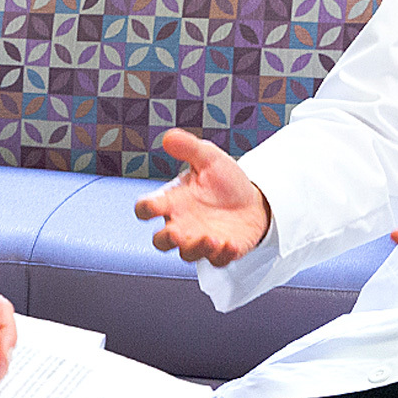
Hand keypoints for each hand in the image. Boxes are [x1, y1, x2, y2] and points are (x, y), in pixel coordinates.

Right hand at [134, 128, 270, 265]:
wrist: (253, 199)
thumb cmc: (223, 180)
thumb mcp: (208, 158)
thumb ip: (188, 148)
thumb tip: (168, 137)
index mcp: (173, 201)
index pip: (146, 209)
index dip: (145, 209)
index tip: (151, 206)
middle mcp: (182, 224)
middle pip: (161, 242)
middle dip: (165, 240)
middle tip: (175, 233)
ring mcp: (201, 240)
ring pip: (188, 254)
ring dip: (196, 248)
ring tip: (211, 238)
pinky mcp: (222, 251)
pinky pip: (217, 260)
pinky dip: (222, 255)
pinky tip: (230, 244)